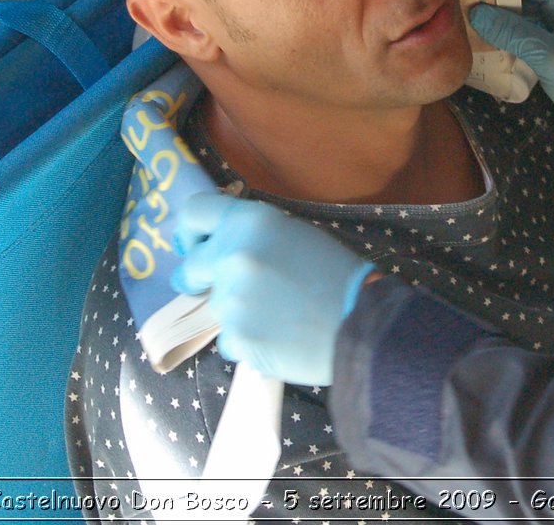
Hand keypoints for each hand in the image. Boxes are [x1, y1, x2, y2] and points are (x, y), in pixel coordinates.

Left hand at [172, 191, 373, 385]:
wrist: (362, 323)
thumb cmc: (336, 274)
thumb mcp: (294, 235)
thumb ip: (251, 237)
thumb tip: (217, 250)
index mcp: (250, 222)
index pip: (194, 212)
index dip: (191, 231)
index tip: (195, 245)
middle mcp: (232, 256)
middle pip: (192, 266)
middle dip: (203, 278)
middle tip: (236, 288)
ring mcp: (230, 300)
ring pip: (216, 307)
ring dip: (237, 313)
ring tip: (279, 316)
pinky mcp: (236, 338)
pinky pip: (229, 340)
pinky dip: (249, 341)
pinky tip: (280, 337)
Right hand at [469, 0, 553, 140]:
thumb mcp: (551, 59)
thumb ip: (514, 33)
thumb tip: (476, 12)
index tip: (464, 3)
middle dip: (494, 7)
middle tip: (462, 22)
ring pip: (523, 10)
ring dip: (500, 24)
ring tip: (470, 35)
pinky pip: (530, 27)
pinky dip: (512, 36)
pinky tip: (490, 48)